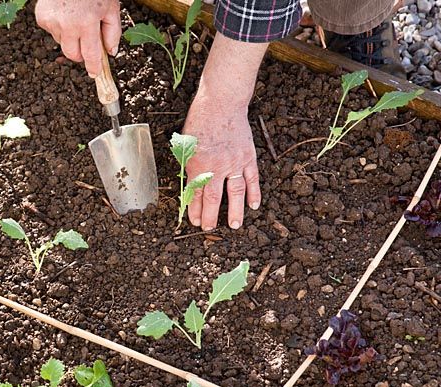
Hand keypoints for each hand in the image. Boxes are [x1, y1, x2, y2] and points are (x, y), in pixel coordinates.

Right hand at [35, 0, 120, 77]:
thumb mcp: (110, 6)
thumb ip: (112, 32)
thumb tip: (110, 53)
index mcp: (87, 23)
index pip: (90, 55)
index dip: (93, 67)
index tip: (94, 73)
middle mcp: (67, 25)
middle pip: (72, 54)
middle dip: (80, 53)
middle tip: (87, 42)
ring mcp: (52, 21)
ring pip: (62, 42)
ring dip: (70, 36)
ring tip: (76, 17)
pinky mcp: (42, 17)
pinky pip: (52, 31)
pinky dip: (59, 26)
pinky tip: (64, 12)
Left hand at [183, 93, 260, 229]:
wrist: (221, 104)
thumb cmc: (200, 122)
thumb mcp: (186, 145)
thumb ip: (189, 167)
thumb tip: (190, 187)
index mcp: (198, 165)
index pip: (196, 194)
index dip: (195, 210)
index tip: (195, 221)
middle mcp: (216, 166)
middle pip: (214, 198)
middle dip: (211, 216)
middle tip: (209, 228)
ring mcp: (234, 162)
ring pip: (235, 192)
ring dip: (235, 210)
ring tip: (235, 225)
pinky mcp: (248, 157)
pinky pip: (252, 179)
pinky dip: (254, 193)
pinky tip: (254, 205)